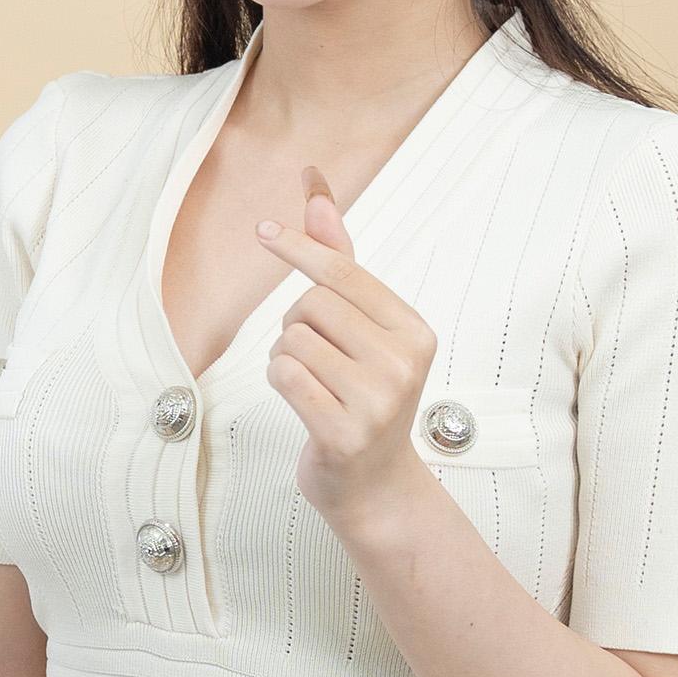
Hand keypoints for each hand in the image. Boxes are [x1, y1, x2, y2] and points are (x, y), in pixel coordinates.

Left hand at [258, 167, 437, 530]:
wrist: (374, 487)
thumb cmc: (362, 394)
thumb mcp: (361, 326)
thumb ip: (339, 257)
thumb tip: (315, 189)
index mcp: (414, 331)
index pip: (344, 273)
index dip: (299, 247)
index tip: (263, 230)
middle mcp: (403, 363)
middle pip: (310, 305)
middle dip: (297, 324)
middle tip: (320, 360)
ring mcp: (377, 401)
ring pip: (291, 339)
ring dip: (285, 357)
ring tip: (315, 386)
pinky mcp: (344, 433)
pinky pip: (283, 375)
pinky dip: (278, 382)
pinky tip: (304, 404)